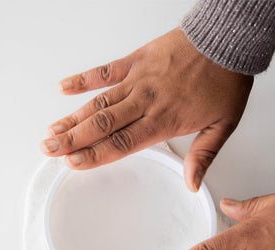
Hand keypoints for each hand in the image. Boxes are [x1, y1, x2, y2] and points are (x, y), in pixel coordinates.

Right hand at [40, 28, 252, 191]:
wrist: (226, 40)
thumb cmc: (225, 82)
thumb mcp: (223, 124)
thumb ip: (203, 155)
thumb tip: (192, 184)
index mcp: (164, 120)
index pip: (123, 142)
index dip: (95, 154)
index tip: (72, 162)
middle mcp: (145, 101)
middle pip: (103, 124)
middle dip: (72, 139)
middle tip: (48, 149)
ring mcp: (138, 79)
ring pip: (99, 102)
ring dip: (72, 117)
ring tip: (51, 130)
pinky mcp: (136, 60)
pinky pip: (105, 70)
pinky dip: (84, 80)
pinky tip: (65, 88)